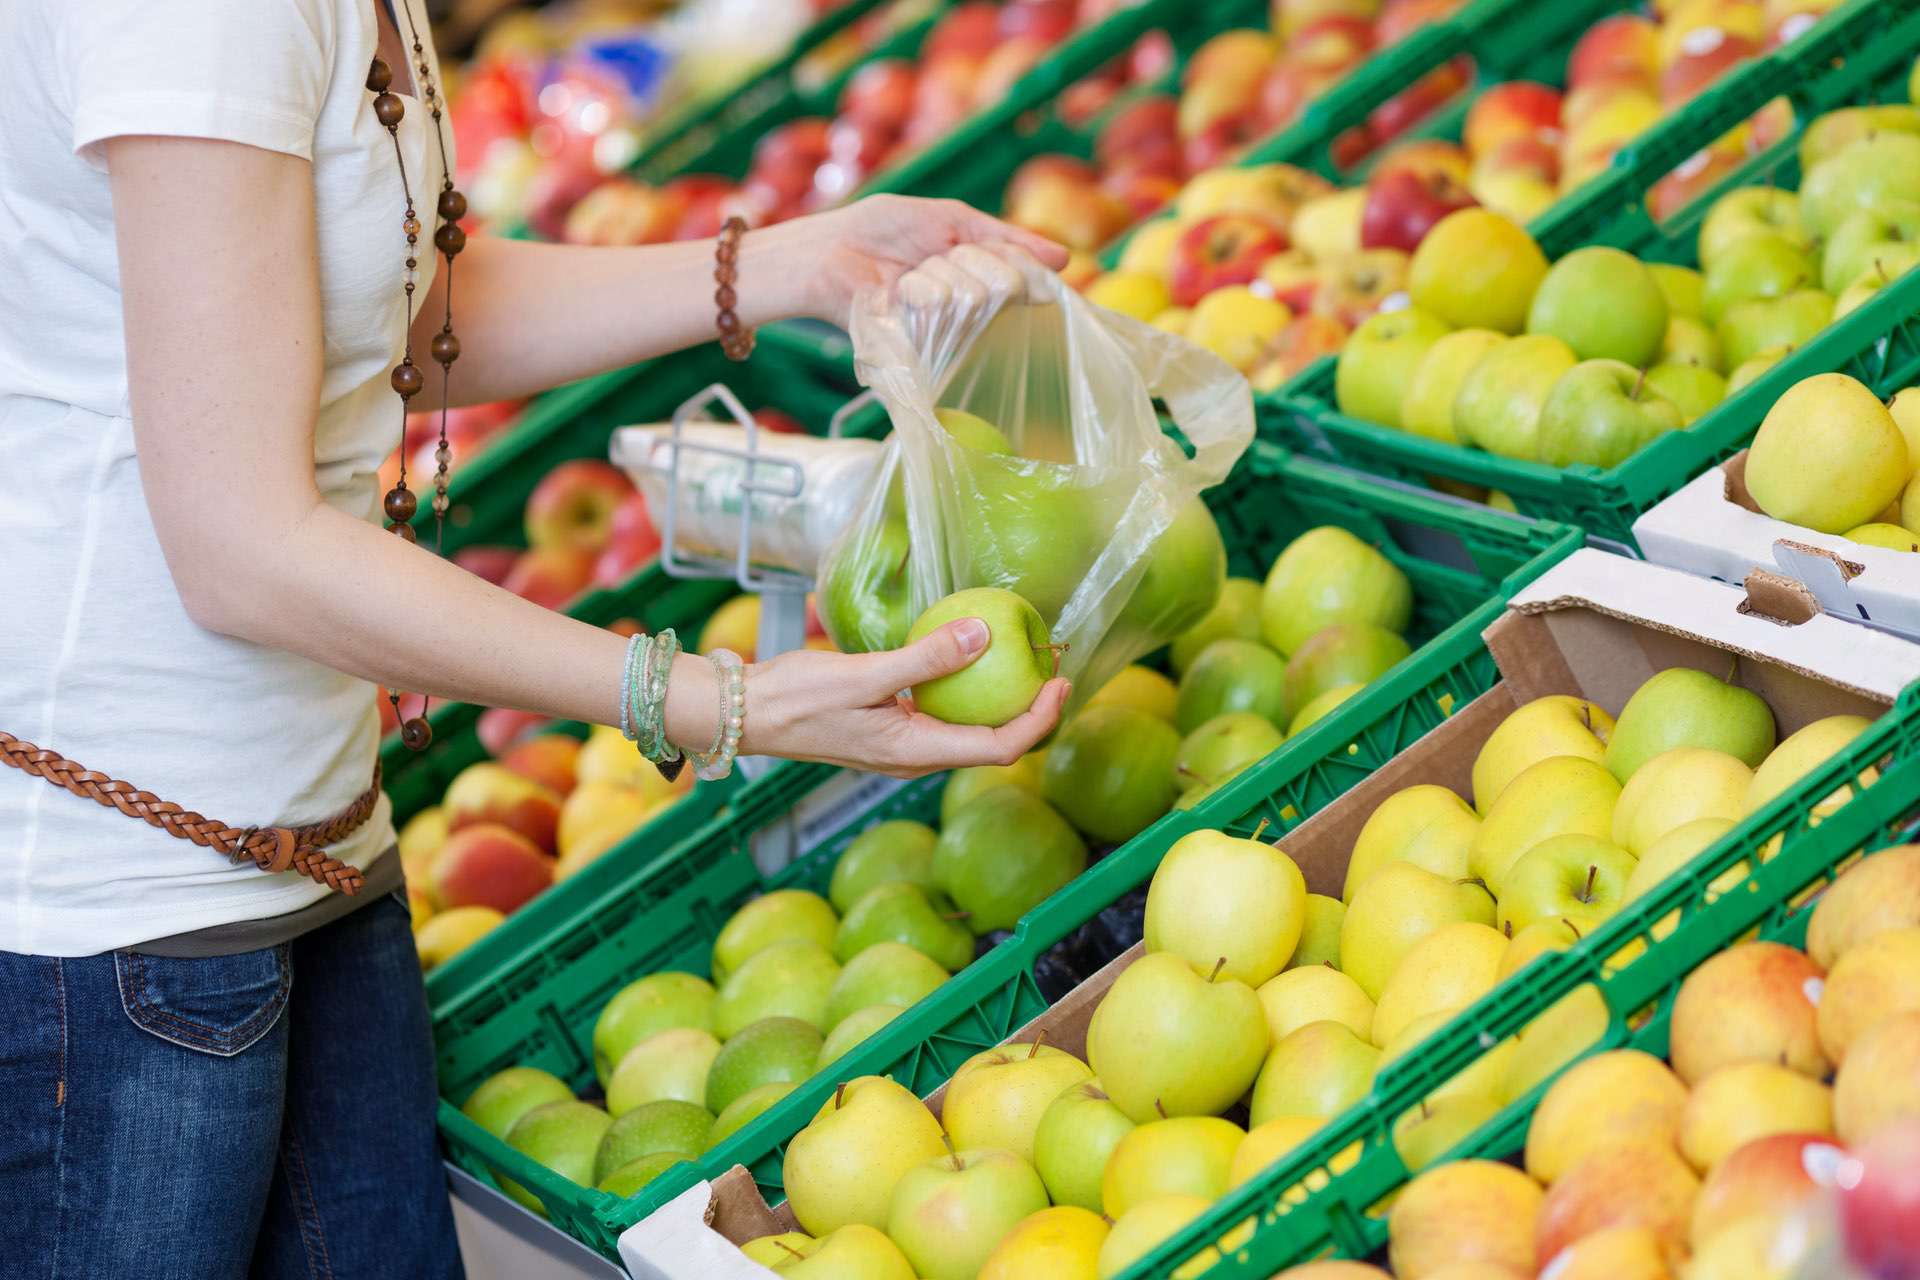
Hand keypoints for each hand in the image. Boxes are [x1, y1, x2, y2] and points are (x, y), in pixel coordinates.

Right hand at [737, 618, 1069, 777]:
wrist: (746, 712)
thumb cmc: (798, 698)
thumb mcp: (865, 674)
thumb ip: (925, 659)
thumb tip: (983, 635)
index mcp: (917, 752)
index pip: (1000, 747)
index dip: (1039, 719)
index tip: (1061, 682)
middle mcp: (916, 757)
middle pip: (994, 744)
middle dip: (1031, 710)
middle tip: (1053, 666)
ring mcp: (902, 747)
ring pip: (969, 731)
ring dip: (1002, 702)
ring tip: (1023, 661)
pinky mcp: (889, 730)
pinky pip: (942, 716)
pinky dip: (967, 693)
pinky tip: (968, 659)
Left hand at [790, 195, 1068, 327]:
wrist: (831, 252)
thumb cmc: (885, 229)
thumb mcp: (951, 218)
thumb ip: (1004, 236)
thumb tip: (1063, 258)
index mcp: (980, 273)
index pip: (1022, 273)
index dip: (1019, 265)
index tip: (1004, 257)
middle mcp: (970, 305)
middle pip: (1000, 284)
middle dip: (965, 260)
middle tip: (929, 256)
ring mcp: (947, 326)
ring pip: (969, 297)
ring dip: (933, 274)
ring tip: (905, 276)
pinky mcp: (923, 344)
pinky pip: (940, 315)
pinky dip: (919, 295)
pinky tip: (897, 292)